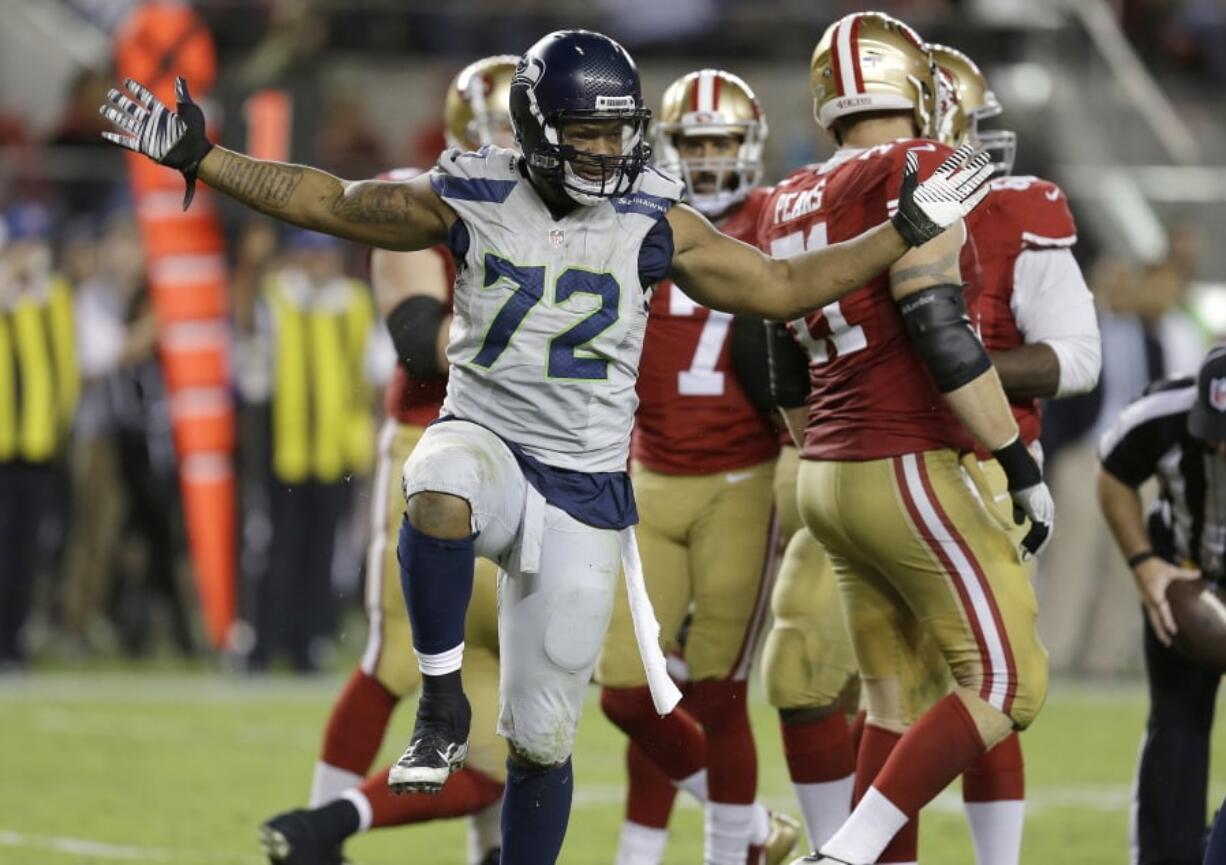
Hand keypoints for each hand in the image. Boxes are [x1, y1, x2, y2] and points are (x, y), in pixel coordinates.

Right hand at [99, 76, 212, 208]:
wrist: (195, 154)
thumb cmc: (196, 132)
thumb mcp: (190, 110)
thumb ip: (182, 94)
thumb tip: (179, 77)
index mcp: (161, 112)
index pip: (145, 97)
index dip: (136, 89)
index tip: (126, 81)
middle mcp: (152, 122)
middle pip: (132, 108)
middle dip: (121, 101)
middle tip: (110, 93)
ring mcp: (148, 134)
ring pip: (126, 122)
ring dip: (115, 116)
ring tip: (103, 109)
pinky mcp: (146, 147)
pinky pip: (127, 142)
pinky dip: (116, 139)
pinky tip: (105, 135)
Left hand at [892, 143, 992, 246]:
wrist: (909, 228)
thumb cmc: (906, 208)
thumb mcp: (908, 188)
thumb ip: (911, 171)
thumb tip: (910, 153)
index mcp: (935, 183)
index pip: (950, 166)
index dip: (959, 157)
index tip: (969, 147)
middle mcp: (945, 190)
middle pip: (964, 175)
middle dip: (975, 165)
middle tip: (986, 155)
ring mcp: (951, 201)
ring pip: (969, 186)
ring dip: (979, 177)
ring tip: (989, 167)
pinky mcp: (955, 213)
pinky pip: (970, 203)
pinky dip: (978, 196)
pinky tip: (986, 188)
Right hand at [992, 436, 1053, 559]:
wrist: (1023, 475)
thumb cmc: (1020, 484)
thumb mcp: (1020, 501)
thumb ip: (1021, 512)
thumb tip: (1019, 523)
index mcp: (1046, 508)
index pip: (1045, 527)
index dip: (1039, 537)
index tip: (1032, 547)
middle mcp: (1049, 512)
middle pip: (1046, 534)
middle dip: (1039, 545)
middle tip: (1032, 556)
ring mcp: (1046, 514)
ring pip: (1043, 536)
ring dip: (1035, 547)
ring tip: (1028, 556)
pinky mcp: (1040, 516)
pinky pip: (1038, 534)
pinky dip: (1033, 543)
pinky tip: (1026, 549)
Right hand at [1133, 556, 1200, 645]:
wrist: (1139, 562)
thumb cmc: (1154, 567)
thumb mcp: (1170, 570)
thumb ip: (1184, 573)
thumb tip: (1199, 573)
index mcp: (1155, 595)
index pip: (1162, 611)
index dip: (1167, 621)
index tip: (1174, 631)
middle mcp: (1149, 601)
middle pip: (1154, 620)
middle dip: (1160, 632)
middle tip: (1167, 643)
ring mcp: (1146, 601)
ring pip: (1151, 618)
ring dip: (1157, 629)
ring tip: (1164, 639)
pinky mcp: (1145, 600)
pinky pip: (1151, 614)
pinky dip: (1156, 622)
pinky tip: (1160, 626)